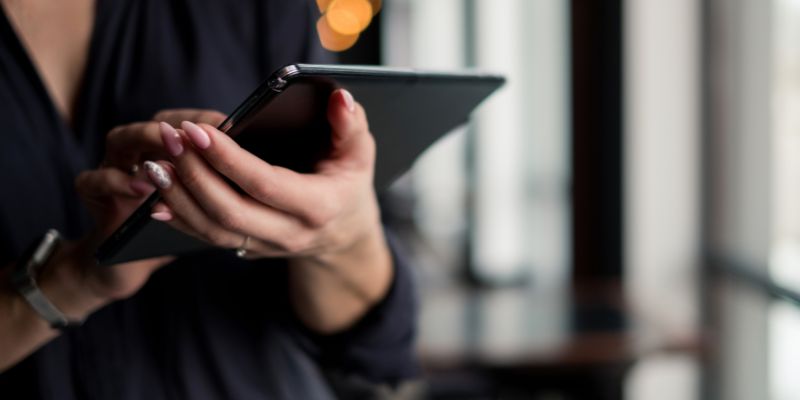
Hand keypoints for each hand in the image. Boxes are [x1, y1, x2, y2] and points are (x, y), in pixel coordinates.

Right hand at [64, 110, 226, 303]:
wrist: (128, 263)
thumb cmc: (182, 227)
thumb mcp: (212, 204)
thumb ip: (228, 186)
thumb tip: (265, 166)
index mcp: (171, 147)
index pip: (187, 119)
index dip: (206, 120)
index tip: (230, 123)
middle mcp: (140, 150)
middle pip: (155, 125)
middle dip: (179, 128)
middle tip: (197, 132)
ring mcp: (112, 167)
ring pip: (120, 140)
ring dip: (145, 142)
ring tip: (170, 150)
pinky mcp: (93, 195)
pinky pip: (93, 181)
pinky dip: (115, 182)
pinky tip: (142, 190)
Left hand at [144, 90, 391, 331]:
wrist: (344, 231)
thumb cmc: (348, 182)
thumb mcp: (359, 152)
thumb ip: (349, 124)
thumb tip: (339, 98)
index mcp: (318, 207)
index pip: (264, 185)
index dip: (228, 159)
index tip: (197, 130)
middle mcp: (290, 233)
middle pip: (230, 212)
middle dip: (194, 174)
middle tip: (170, 139)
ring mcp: (267, 245)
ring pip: (213, 230)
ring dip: (179, 197)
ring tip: (155, 163)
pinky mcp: (248, 248)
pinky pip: (208, 237)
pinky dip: (180, 216)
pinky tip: (157, 193)